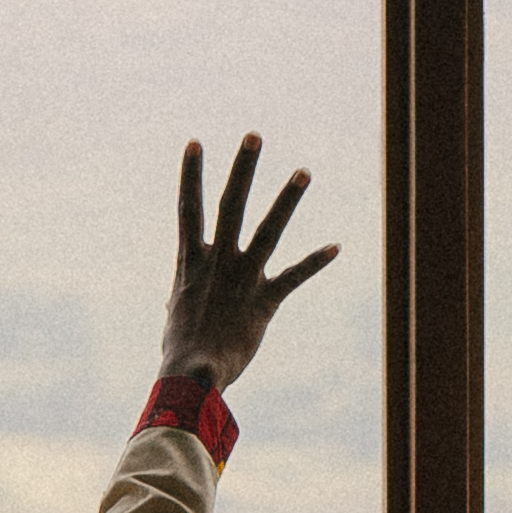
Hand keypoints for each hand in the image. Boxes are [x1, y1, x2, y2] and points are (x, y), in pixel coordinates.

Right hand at [159, 133, 339, 392]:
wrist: (190, 376)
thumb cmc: (180, 352)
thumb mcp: (176, 317)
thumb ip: (180, 300)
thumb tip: (174, 304)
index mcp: (191, 263)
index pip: (189, 210)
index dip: (191, 176)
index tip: (195, 143)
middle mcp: (217, 264)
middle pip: (231, 206)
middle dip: (243, 170)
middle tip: (254, 135)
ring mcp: (242, 280)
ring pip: (268, 231)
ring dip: (287, 201)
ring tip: (304, 172)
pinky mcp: (264, 303)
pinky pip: (293, 277)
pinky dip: (315, 262)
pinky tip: (337, 246)